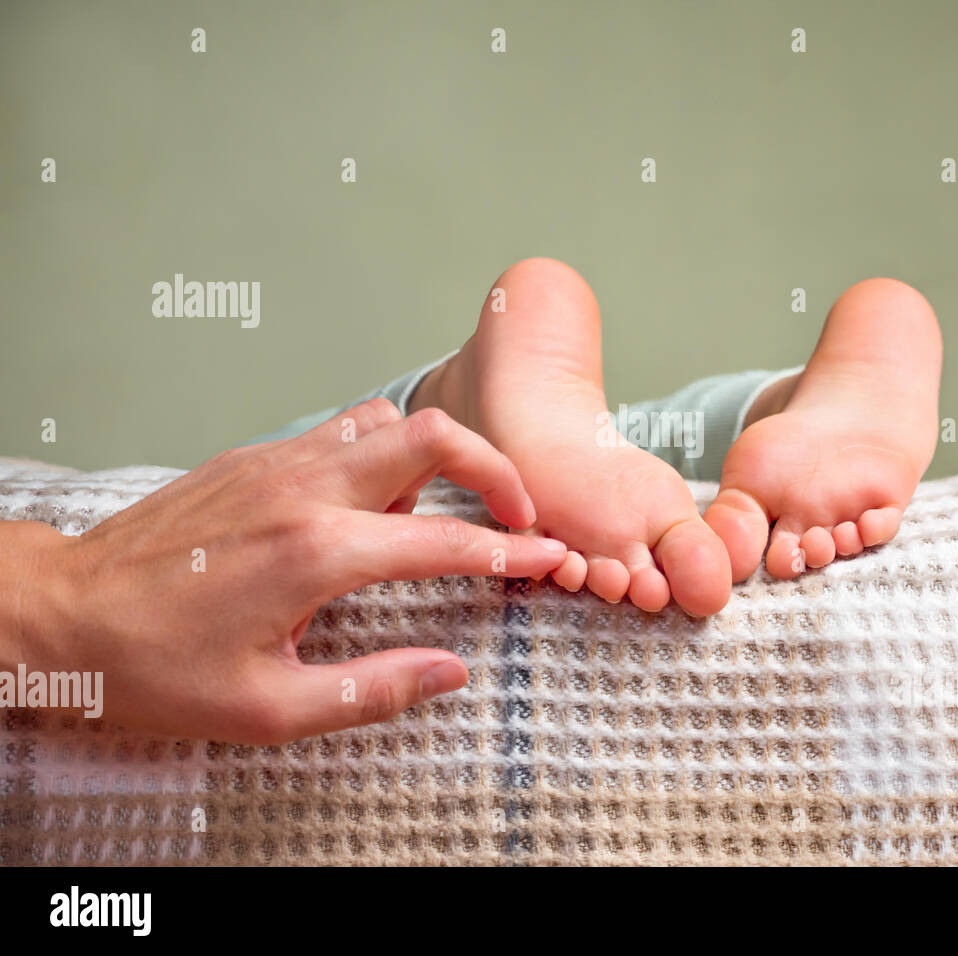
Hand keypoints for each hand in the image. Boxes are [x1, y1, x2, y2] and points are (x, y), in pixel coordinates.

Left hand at [0, 398, 567, 742]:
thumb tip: (449, 672)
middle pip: (431, 434)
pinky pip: (340, 432)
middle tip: (515, 510)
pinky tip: (369, 505)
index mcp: (316, 554)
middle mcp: (304, 491)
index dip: (509, 549)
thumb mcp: (267, 708)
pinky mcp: (253, 457)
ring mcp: (276, 462)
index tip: (546, 554)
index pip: (445, 539)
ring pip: (386, 421)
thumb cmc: (153, 668)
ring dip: (433, 454)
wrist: (58, 616)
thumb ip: (372, 690)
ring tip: (438, 509)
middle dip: (494, 466)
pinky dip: (380, 453)